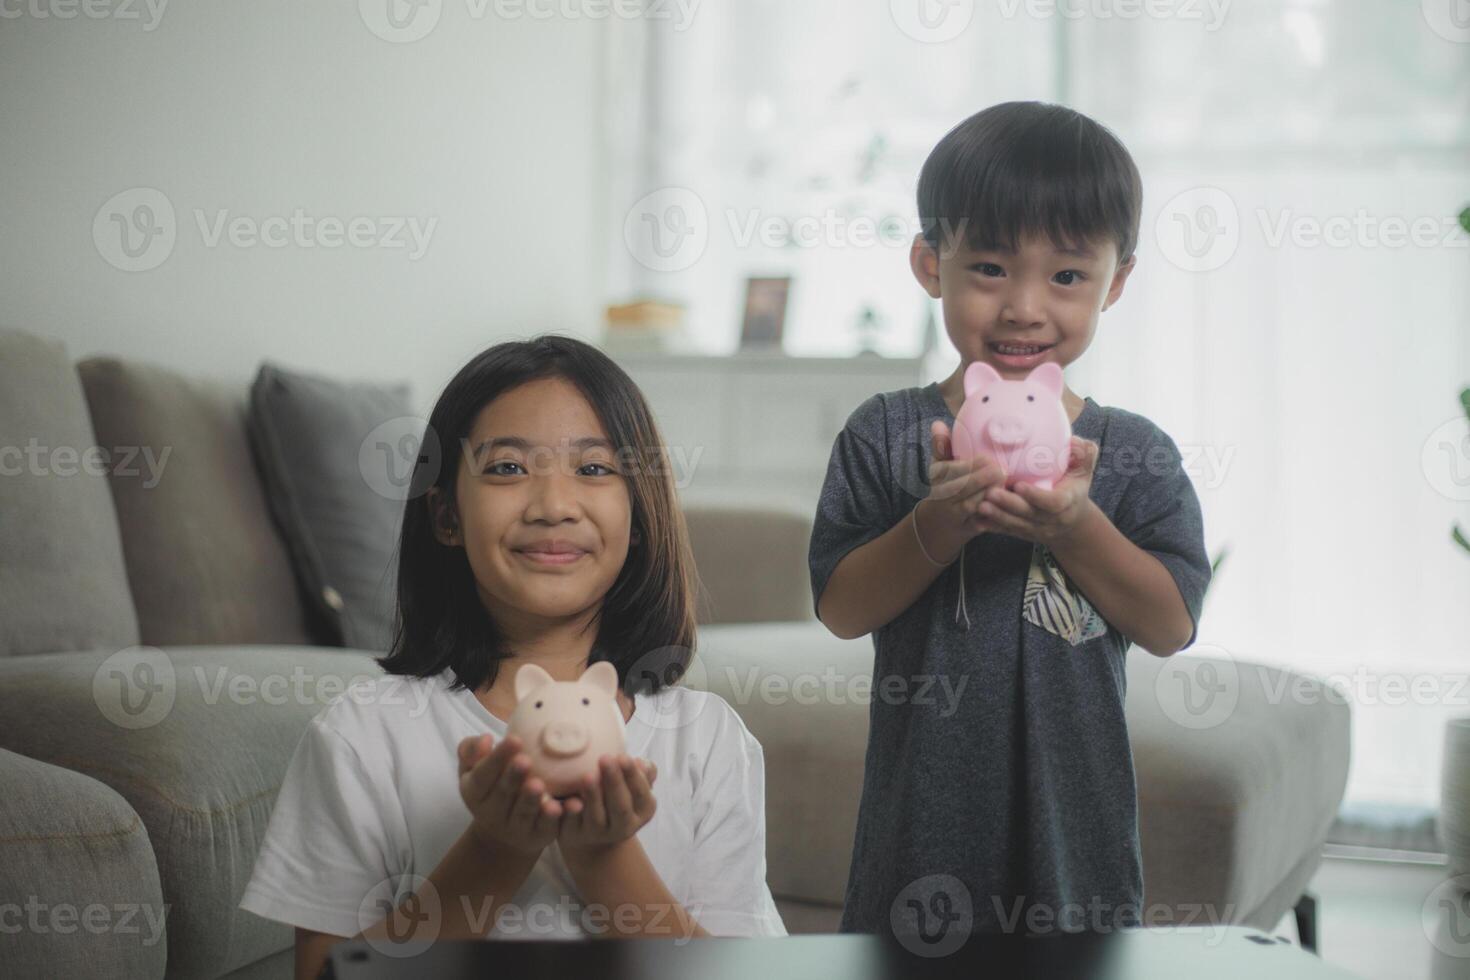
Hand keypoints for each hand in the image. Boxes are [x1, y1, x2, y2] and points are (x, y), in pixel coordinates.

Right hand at [458, 734, 563, 858]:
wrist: (501, 835)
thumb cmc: (490, 788)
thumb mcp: (472, 771)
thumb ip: (471, 751)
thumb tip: (487, 739)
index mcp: (475, 792)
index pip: (483, 775)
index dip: (496, 758)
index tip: (514, 739)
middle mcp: (492, 812)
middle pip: (503, 794)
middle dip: (514, 777)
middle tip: (525, 760)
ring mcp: (515, 827)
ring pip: (524, 812)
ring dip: (531, 799)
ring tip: (538, 784)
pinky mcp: (537, 836)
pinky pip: (545, 827)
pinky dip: (552, 818)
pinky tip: (560, 807)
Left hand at [556, 753, 658, 858]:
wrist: (593, 829)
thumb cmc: (616, 796)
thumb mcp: (633, 786)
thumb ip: (641, 773)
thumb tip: (641, 763)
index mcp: (642, 811)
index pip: (641, 794)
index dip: (632, 776)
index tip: (622, 756)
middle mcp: (623, 827)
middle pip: (620, 807)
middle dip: (614, 782)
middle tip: (605, 758)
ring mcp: (599, 833)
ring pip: (596, 817)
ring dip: (593, 796)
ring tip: (588, 775)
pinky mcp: (575, 835)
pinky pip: (571, 824)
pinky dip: (570, 813)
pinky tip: (567, 800)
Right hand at [920, 419, 1006, 555]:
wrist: (942, 524)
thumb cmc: (947, 486)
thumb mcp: (940, 467)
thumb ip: (942, 445)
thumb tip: (937, 423)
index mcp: (938, 479)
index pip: (951, 471)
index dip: (970, 466)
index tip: (987, 458)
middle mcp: (944, 498)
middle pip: (962, 489)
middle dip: (982, 480)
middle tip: (1002, 471)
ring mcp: (957, 516)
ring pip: (973, 506)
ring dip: (991, 496)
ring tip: (1008, 485)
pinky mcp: (970, 528)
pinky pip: (983, 522)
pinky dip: (996, 514)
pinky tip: (1010, 504)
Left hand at [977, 436, 1100, 546]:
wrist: (1073, 523)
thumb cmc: (1075, 488)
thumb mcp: (1084, 470)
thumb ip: (1084, 453)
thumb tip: (1072, 441)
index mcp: (1068, 502)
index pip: (1053, 503)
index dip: (1036, 496)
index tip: (1019, 485)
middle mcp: (1053, 520)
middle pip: (1030, 515)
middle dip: (1009, 505)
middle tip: (990, 493)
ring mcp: (1038, 529)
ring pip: (1016, 525)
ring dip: (997, 516)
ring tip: (980, 505)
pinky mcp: (1025, 534)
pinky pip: (1008, 531)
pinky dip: (992, 527)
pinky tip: (976, 520)